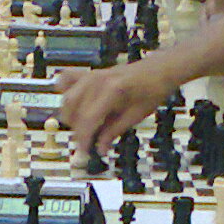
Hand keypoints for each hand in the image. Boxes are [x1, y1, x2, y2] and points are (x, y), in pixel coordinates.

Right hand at [54, 58, 168, 153]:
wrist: (158, 70)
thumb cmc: (151, 90)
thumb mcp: (135, 116)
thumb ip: (114, 132)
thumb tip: (100, 149)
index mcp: (112, 90)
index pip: (88, 119)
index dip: (83, 139)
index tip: (84, 152)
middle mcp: (98, 80)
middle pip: (74, 109)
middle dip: (77, 129)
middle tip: (87, 142)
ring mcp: (92, 75)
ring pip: (67, 98)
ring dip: (71, 116)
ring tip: (83, 127)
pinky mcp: (90, 73)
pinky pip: (67, 80)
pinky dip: (65, 92)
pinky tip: (73, 104)